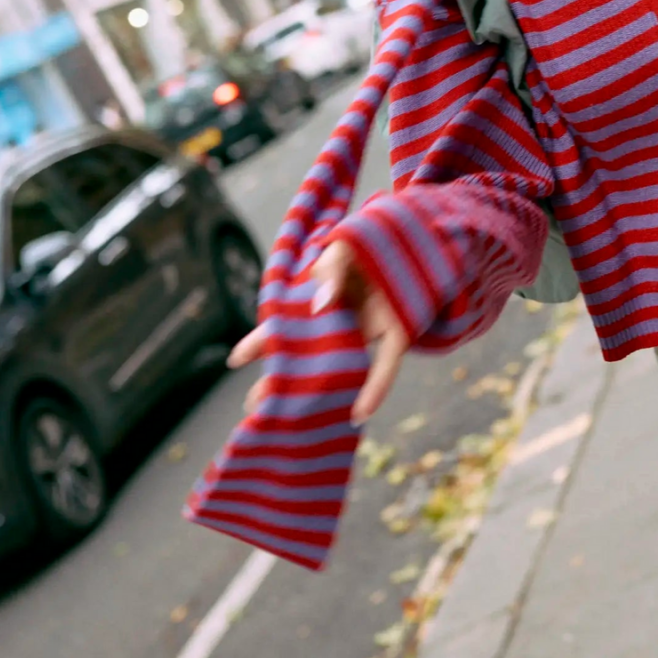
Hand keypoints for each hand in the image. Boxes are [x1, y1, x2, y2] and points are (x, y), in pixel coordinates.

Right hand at [226, 239, 408, 424]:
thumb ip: (329, 271)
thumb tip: (319, 305)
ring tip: (295, 420)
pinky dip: (374, 390)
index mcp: (321, 298)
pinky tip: (359, 414)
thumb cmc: (373, 243)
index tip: (236, 360)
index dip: (260, 341)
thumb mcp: (344, 247)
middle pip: (306, 355)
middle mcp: (341, 320)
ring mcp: (367, 330)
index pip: (284, 322)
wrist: (421, 236)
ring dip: (320, 393)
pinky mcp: (398, 336)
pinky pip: (385, 367)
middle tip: (255, 407)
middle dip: (281, 380)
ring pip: (340, 368)